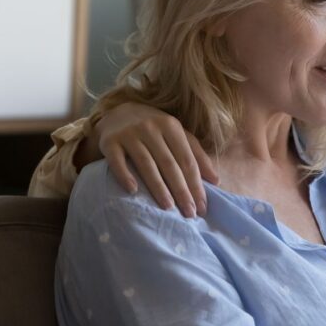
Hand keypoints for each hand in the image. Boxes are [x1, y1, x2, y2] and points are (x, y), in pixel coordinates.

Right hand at [93, 102, 217, 216]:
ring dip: (158, 187)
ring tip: (168, 207)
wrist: (118, 113)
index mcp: (171, 126)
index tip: (202, 207)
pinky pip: (117, 161)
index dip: (196, 184)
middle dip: (181, 190)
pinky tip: (133, 191)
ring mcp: (129, 134)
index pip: (187, 160)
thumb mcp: (177, 135)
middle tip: (189, 213)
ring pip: (146, 164)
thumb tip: (216, 180)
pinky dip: (125, 175)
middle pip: (169, 164)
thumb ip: (196, 155)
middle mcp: (151, 128)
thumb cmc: (155, 129)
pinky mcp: (109, 141)